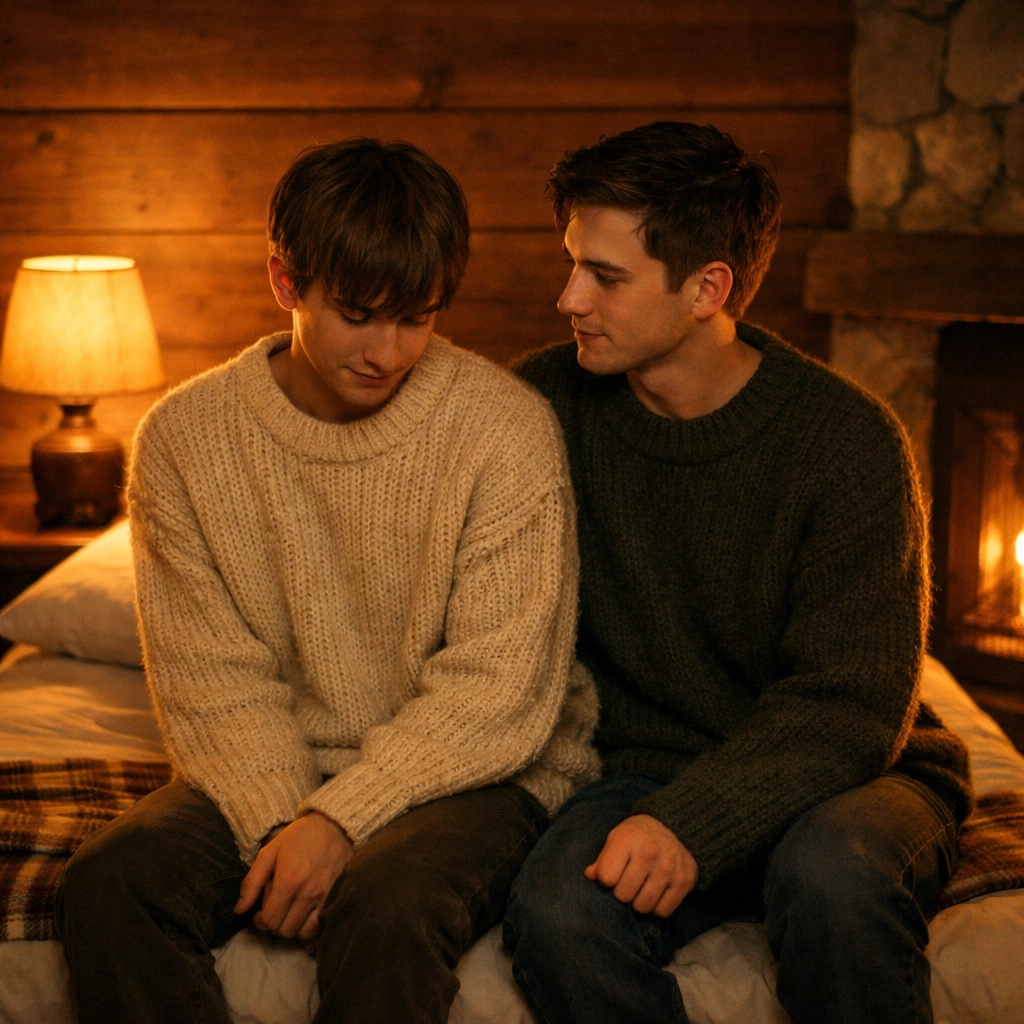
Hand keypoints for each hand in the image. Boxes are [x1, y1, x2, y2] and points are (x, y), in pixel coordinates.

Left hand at [234, 811, 353, 945]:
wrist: (334, 825)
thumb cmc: (299, 837)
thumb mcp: (269, 852)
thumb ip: (252, 883)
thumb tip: (239, 910)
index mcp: (288, 881)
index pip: (270, 920)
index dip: (260, 921)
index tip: (260, 912)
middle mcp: (308, 893)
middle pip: (286, 930)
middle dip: (275, 924)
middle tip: (275, 908)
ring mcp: (325, 897)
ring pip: (304, 933)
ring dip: (293, 927)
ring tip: (290, 912)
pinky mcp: (336, 897)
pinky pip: (322, 926)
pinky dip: (311, 927)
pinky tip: (305, 916)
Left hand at [584, 814, 697, 917]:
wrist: (675, 826)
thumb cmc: (639, 836)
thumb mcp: (617, 838)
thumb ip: (602, 858)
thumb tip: (589, 876)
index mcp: (628, 838)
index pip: (606, 878)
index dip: (606, 879)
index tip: (613, 873)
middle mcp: (649, 852)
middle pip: (623, 895)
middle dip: (623, 892)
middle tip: (629, 881)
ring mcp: (668, 867)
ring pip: (643, 907)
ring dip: (639, 902)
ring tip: (642, 888)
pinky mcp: (684, 881)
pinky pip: (663, 911)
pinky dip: (658, 907)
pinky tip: (657, 892)